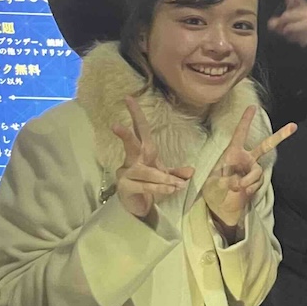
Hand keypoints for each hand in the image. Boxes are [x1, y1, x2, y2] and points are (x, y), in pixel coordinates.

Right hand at [111, 97, 193, 219]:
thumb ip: (178, 173)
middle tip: (115, 125)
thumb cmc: (150, 185)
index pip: (141, 130)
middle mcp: (132, 160)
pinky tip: (171, 190)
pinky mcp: (125, 187)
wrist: (137, 208)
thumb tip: (191, 171)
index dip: (136, 114)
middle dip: (124, 135)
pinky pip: (144, 185)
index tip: (128, 98)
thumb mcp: (167, 178)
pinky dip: (160, 188)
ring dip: (163, 178)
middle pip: (130, 144)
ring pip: (144, 171)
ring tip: (177, 185)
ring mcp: (126, 173)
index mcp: (143, 152)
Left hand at [201, 105, 296, 232]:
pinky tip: (243, 191)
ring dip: (250, 179)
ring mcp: (251, 170)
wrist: (220, 207)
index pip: (240, 134)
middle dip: (280, 136)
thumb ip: (225, 180)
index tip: (253, 107)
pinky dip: (251, 187)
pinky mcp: (255, 182)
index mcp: (232, 153)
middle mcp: (245, 159)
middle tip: (294, 127)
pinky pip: (258, 182)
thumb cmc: (212, 191)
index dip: (246, 120)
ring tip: (239, 187)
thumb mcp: (213, 184)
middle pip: (265, 145)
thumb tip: (238, 181)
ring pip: (258, 170)